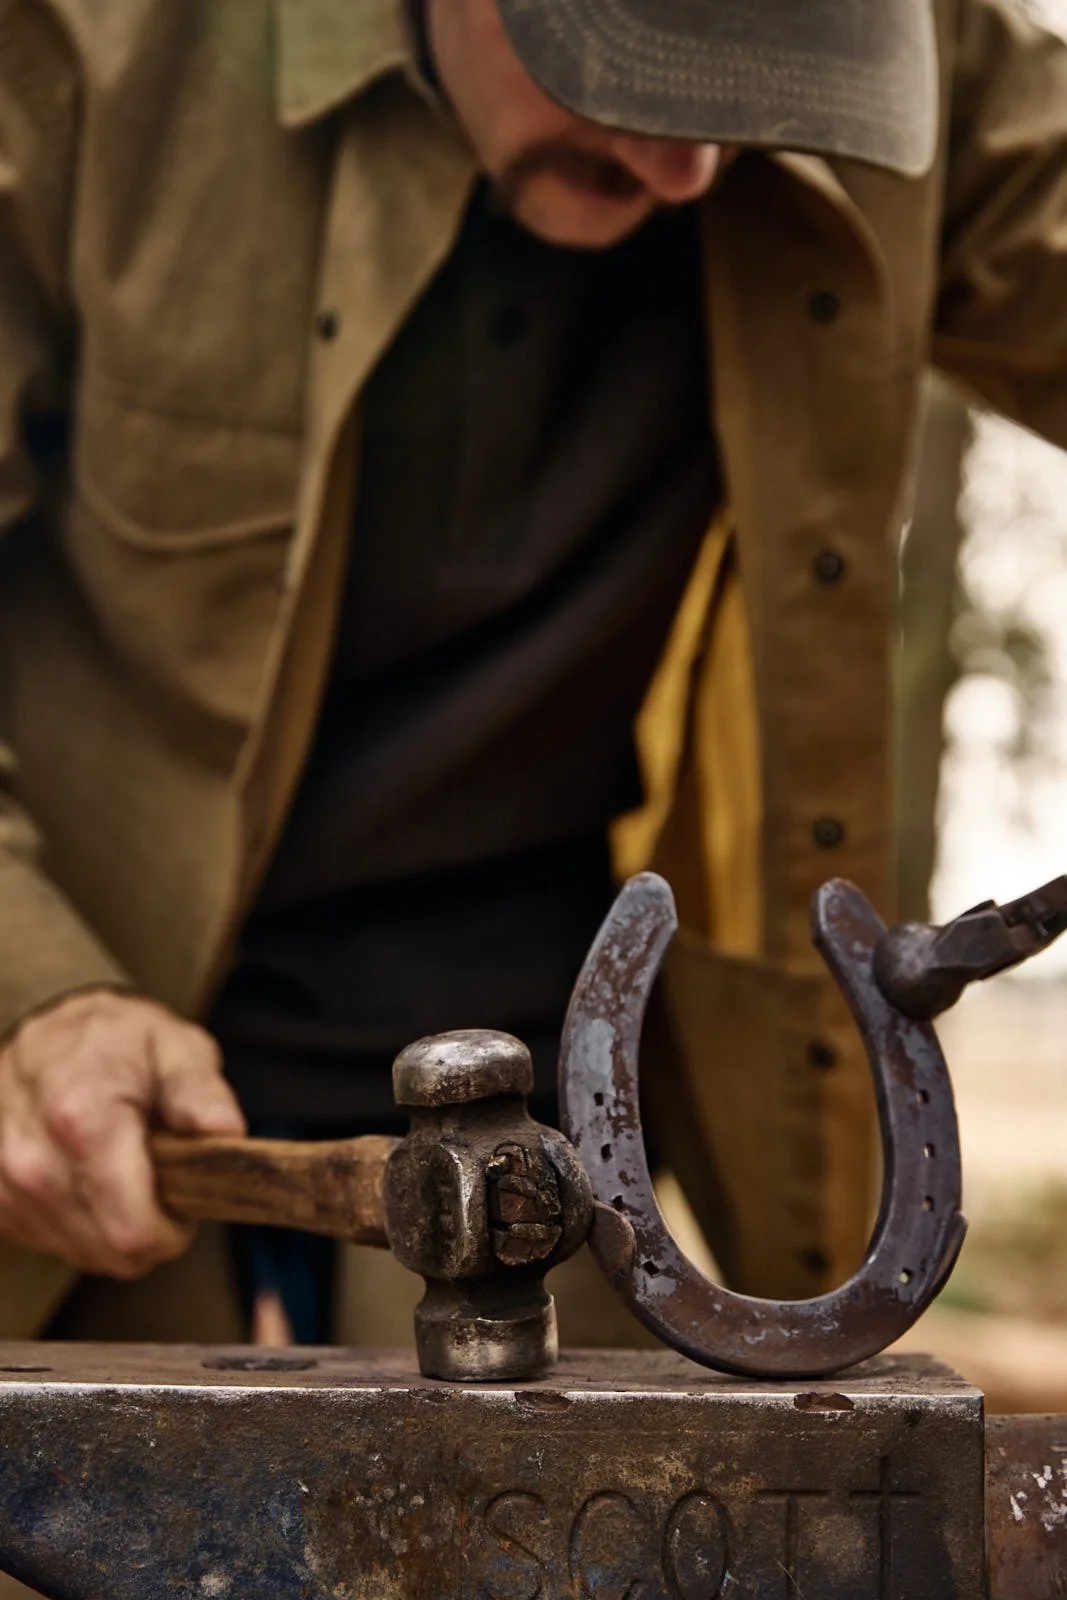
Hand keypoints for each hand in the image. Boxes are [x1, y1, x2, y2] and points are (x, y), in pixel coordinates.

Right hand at [0, 989, 245, 1277]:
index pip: (134, 1229)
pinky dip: (81, 1224)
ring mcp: (6, 1183)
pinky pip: (53, 1242)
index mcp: (83, 1117)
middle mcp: (32, 1158)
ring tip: (125, 1172)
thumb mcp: (175, 1046)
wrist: (39, 1025)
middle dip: (149, 1230)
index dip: (173, 1229)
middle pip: (111, 1250)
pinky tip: (91, 1179)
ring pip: (83, 1252)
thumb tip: (228, 1131)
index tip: (186, 1200)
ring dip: (113, 1228)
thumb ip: (200, 1092)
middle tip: (162, 1182)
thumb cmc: (115, 1037)